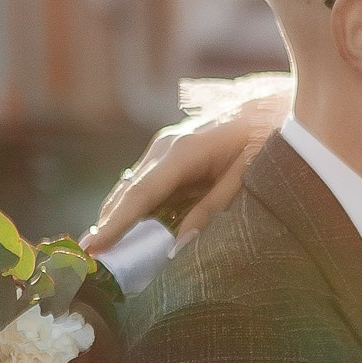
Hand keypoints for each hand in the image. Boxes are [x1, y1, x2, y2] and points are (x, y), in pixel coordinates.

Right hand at [85, 78, 289, 249]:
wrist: (273, 104)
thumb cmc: (264, 139)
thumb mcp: (245, 178)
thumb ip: (212, 211)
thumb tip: (177, 247)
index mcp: (183, 152)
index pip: (140, 194)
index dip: (115, 224)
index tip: (92, 248)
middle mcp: (165, 147)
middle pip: (128, 192)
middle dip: (106, 225)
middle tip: (88, 258)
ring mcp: (165, 148)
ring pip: (133, 188)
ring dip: (117, 217)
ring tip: (102, 250)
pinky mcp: (171, 153)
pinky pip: (147, 185)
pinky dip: (136, 208)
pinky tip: (129, 231)